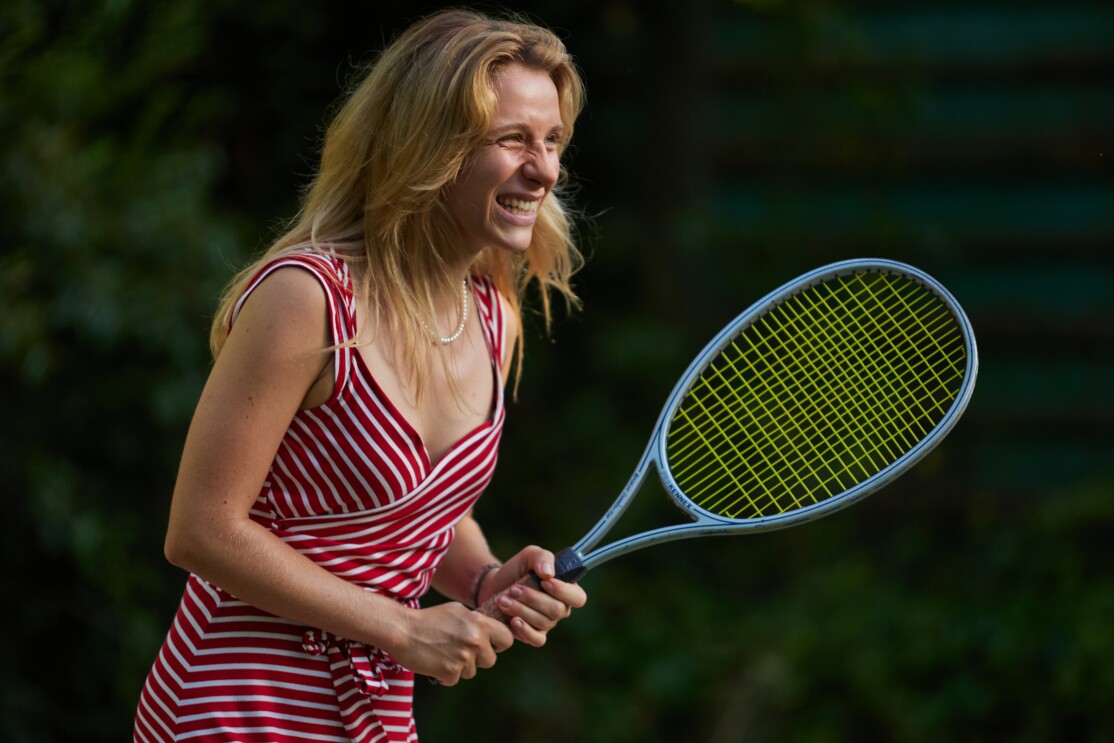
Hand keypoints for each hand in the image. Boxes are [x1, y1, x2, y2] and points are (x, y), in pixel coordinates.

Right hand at [391, 602, 513, 685]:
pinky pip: (456, 679)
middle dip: (478, 658)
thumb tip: (491, 630)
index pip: (507, 639)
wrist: (402, 630)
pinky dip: (446, 674)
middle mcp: (475, 640)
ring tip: (444, 653)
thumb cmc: (428, 618)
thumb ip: (476, 621)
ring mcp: (464, 657)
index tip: (490, 645)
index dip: (499, 644)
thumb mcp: (457, 611)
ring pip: (472, 671)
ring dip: (461, 667)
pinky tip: (435, 661)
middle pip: (491, 660)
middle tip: (461, 651)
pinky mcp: (451, 672)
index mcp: (479, 623)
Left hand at [479, 546, 587, 646]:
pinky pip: (537, 640)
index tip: (544, 582)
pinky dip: (525, 631)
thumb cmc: (517, 569)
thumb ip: (543, 558)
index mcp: (566, 590)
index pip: (578, 597)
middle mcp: (561, 608)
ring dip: (521, 610)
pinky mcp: (534, 635)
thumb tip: (549, 574)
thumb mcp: (530, 555)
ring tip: (503, 600)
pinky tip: (513, 621)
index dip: (563, 591)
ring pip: (543, 622)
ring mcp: (548, 623)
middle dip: (533, 599)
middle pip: (557, 610)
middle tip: (513, 589)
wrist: (494, 584)